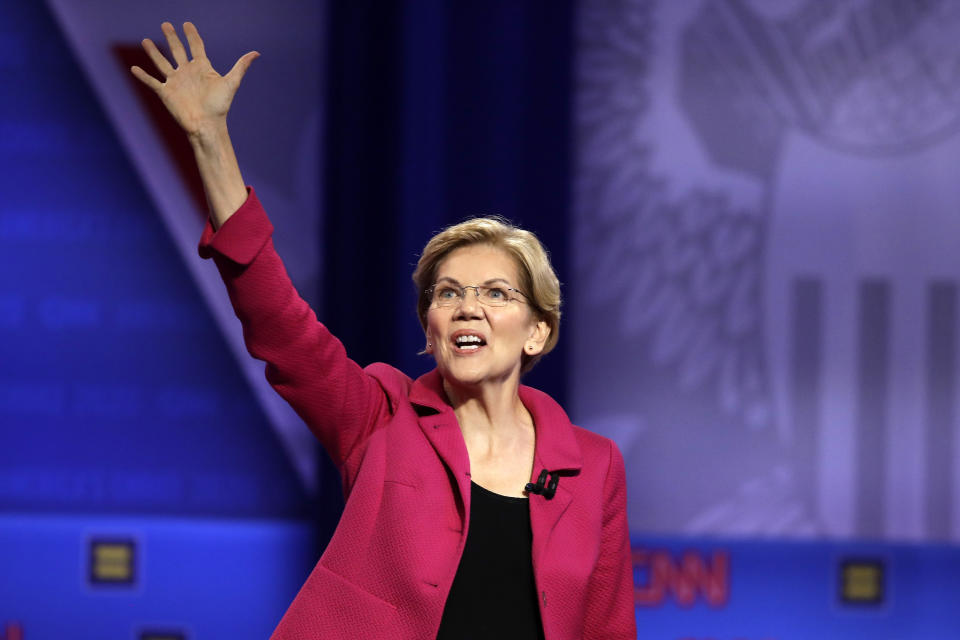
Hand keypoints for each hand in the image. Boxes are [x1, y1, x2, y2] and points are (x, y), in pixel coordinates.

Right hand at [131, 22, 258, 138]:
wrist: (206, 125)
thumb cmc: (220, 106)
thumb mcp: (231, 83)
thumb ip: (241, 66)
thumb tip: (256, 53)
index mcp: (202, 68)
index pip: (196, 47)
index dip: (192, 35)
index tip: (187, 24)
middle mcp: (187, 72)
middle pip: (177, 50)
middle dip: (172, 37)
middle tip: (166, 24)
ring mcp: (175, 82)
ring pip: (162, 63)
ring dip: (153, 52)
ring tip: (145, 41)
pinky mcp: (165, 92)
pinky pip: (151, 82)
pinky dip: (142, 75)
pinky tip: (133, 68)